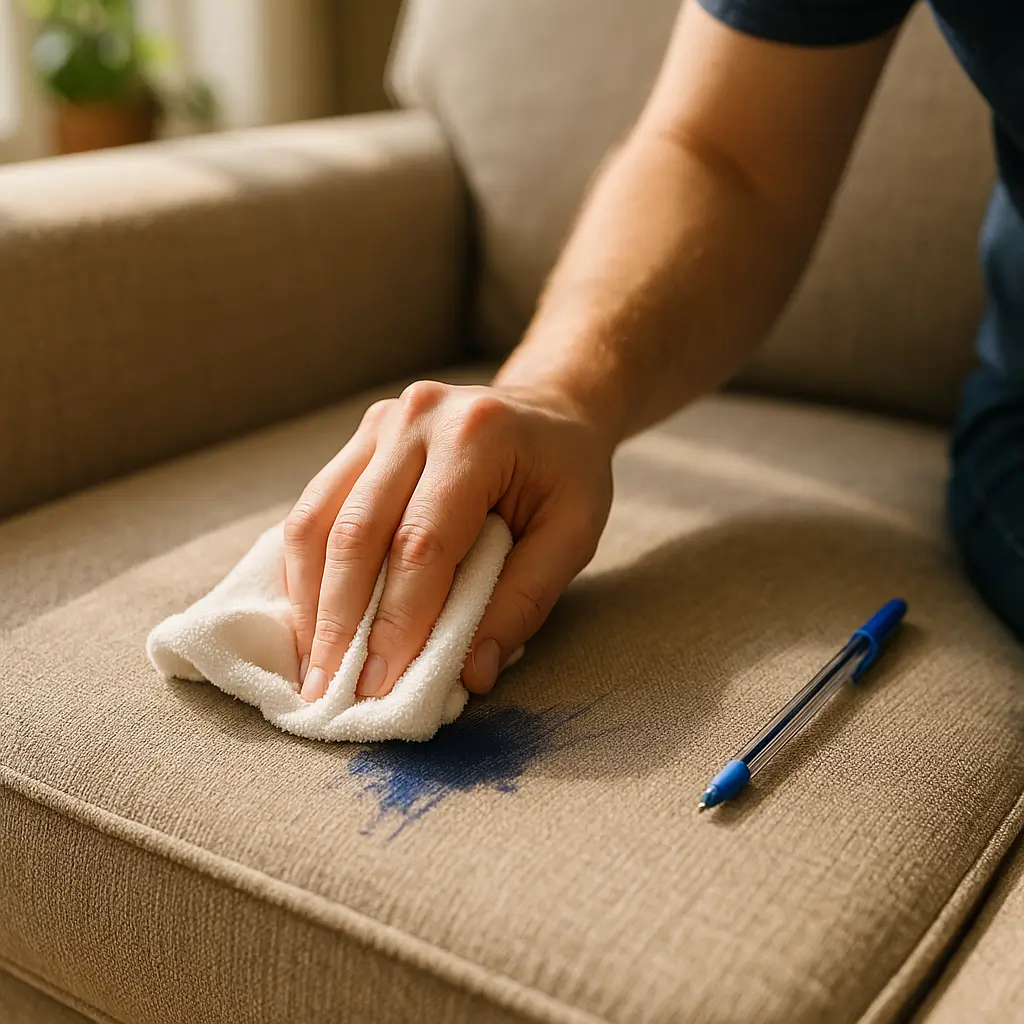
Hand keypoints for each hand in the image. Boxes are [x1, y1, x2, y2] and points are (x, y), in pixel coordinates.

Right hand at [285, 380, 614, 701]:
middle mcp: (416, 418)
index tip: (380, 685)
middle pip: (356, 532)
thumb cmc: (566, 474)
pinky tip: (310, 618)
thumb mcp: (573, 533)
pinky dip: (306, 571)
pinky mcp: (360, 440)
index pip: (421, 544)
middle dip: (339, 621)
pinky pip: (314, 509)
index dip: (397, 620)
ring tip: (310, 666)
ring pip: (316, 519)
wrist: (548, 409)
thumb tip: (470, 673)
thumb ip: (526, 600)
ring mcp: (380, 423)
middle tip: (330, 692)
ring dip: (308, 600)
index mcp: (477, 435)